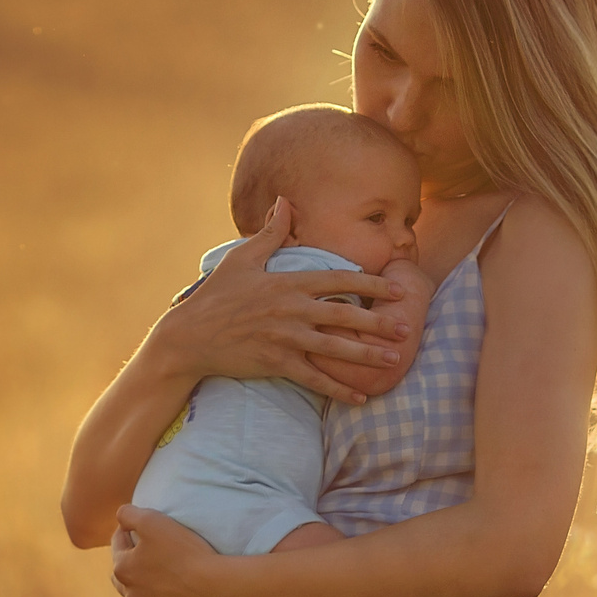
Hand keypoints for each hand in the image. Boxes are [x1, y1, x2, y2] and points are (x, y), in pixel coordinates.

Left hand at [113, 506, 223, 596]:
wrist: (216, 587)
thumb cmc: (184, 552)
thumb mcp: (153, 520)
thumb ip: (129, 514)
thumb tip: (120, 516)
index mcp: (123, 569)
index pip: (118, 545)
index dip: (126, 532)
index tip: (135, 526)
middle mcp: (131, 596)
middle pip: (123, 577)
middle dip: (129, 564)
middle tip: (143, 554)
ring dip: (143, 591)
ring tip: (155, 581)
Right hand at [156, 198, 411, 405]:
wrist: (189, 336)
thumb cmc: (216, 295)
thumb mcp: (243, 258)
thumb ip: (271, 232)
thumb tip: (285, 200)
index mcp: (288, 283)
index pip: (339, 280)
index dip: (371, 284)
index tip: (397, 288)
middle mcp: (291, 310)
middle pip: (345, 315)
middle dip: (379, 322)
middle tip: (408, 327)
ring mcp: (285, 338)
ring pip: (335, 348)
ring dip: (368, 355)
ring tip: (395, 360)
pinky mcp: (276, 363)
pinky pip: (315, 378)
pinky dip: (338, 389)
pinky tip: (361, 396)